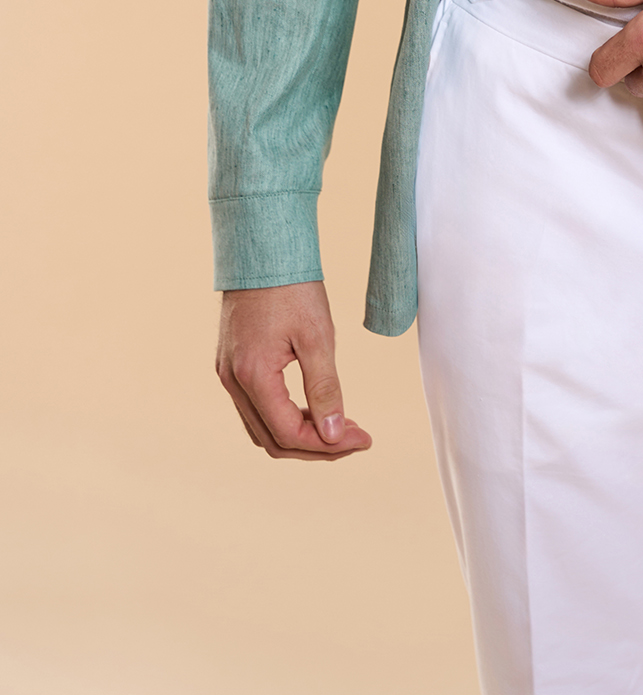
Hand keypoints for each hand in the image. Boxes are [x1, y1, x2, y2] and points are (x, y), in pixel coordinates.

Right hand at [216, 281, 371, 461]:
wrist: (262, 247)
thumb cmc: (292, 286)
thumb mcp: (317, 336)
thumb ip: (324, 388)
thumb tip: (333, 435)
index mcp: (252, 376)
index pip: (289, 434)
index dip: (328, 446)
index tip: (364, 439)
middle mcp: (232, 381)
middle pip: (273, 440)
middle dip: (317, 446)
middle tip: (356, 437)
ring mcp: (227, 373)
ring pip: (262, 427)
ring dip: (300, 434)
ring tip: (339, 425)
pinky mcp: (230, 364)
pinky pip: (255, 407)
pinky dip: (284, 415)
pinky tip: (313, 407)